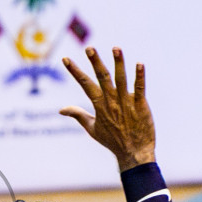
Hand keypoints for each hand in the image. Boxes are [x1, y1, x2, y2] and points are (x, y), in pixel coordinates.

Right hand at [60, 47, 156, 171]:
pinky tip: (139, 64)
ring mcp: (127, 103)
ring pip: (121, 80)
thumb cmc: (113, 141)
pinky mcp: (141, 106)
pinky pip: (140, 89)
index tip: (65, 59)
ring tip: (116, 48)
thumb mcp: (92, 129)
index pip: (85, 85)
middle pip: (102, 79)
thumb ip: (77, 115)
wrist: (134, 153)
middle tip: (90, 48)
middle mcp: (112, 103)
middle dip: (96, 63)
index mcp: (99, 107)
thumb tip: (61, 109)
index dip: (75, 72)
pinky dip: (140, 77)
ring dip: (118, 64)